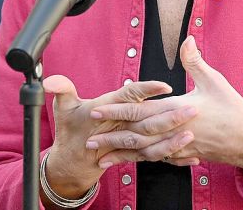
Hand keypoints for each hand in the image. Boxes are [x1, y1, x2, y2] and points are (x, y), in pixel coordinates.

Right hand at [41, 76, 198, 197]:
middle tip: (192, 109)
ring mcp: (128, 145)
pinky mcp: (134, 156)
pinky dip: (174, 158)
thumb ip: (62, 89)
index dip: (146, 90)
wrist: (72, 163)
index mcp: (107, 111)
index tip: (165, 85)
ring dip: (173, 141)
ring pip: (154, 144)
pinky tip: (193, 158)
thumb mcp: (63, 108)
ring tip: (192, 134)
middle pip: (148, 121)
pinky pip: (156, 158)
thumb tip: (49, 80)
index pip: (129, 97)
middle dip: (170, 117)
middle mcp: (120, 129)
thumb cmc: (71, 130)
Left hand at [90, 37, 242, 170]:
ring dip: (121, 153)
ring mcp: (178, 147)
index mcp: (177, 110)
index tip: (98, 110)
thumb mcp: (215, 81)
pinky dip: (141, 162)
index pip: (141, 110)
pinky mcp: (183, 156)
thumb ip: (195, 61)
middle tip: (89, 137)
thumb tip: (187, 38)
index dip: (118, 110)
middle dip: (112, 136)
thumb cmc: (233, 108)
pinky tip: (129, 163)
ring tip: (101, 156)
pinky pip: (157, 160)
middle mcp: (173, 131)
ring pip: (143, 152)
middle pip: (136, 134)